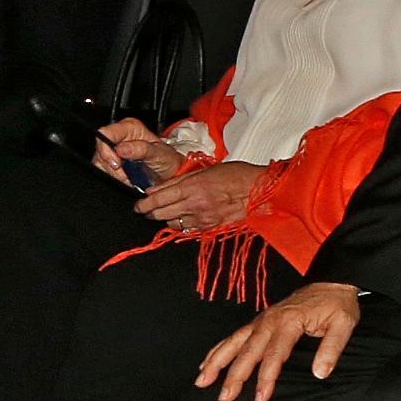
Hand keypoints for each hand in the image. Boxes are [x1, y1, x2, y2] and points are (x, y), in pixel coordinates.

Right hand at [94, 116, 175, 187]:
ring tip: (129, 178)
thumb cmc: (167, 159)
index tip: (117, 164)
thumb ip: (142, 149)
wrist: (169, 173)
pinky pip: (102, 171)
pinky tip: (125, 180)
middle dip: (112, 167)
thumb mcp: (160, 154)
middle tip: (127, 175)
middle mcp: (119, 136)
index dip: (107, 150)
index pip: (106, 133)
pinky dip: (113, 178)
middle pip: (100, 150)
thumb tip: (122, 149)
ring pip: (99, 162)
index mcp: (130, 127)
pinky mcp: (109, 162)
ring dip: (113, 174)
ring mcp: (112, 150)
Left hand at [134, 157, 262, 229]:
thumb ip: (178, 180)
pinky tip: (183, 219)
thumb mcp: (205, 171)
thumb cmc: (237, 176)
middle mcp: (194, 204)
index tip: (139, 205)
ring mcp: (203, 218)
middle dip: (150, 212)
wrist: (261, 190)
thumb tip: (156, 189)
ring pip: (172, 223)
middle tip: (146, 210)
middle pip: (160, 213)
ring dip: (166, 218)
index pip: (158, 198)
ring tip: (166, 213)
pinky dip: (182, 224)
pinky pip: (188, 229)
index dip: (144, 203)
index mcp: (192, 187)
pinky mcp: (211, 227)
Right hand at [197, 282, 363, 400]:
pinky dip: (219, 349)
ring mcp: (261, 320)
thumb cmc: (337, 305)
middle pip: (248, 351)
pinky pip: (234, 336)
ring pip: (234, 342)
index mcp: (290, 322)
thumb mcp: (343, 324)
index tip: (260, 398)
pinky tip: (207, 363)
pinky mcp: (259, 321)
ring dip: (217, 362)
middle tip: (224, 398)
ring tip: (202, 381)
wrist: (331, 282)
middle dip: (234, 376)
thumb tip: (320, 373)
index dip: (266, 378)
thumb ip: (331, 348)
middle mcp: (270, 320)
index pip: (275, 354)